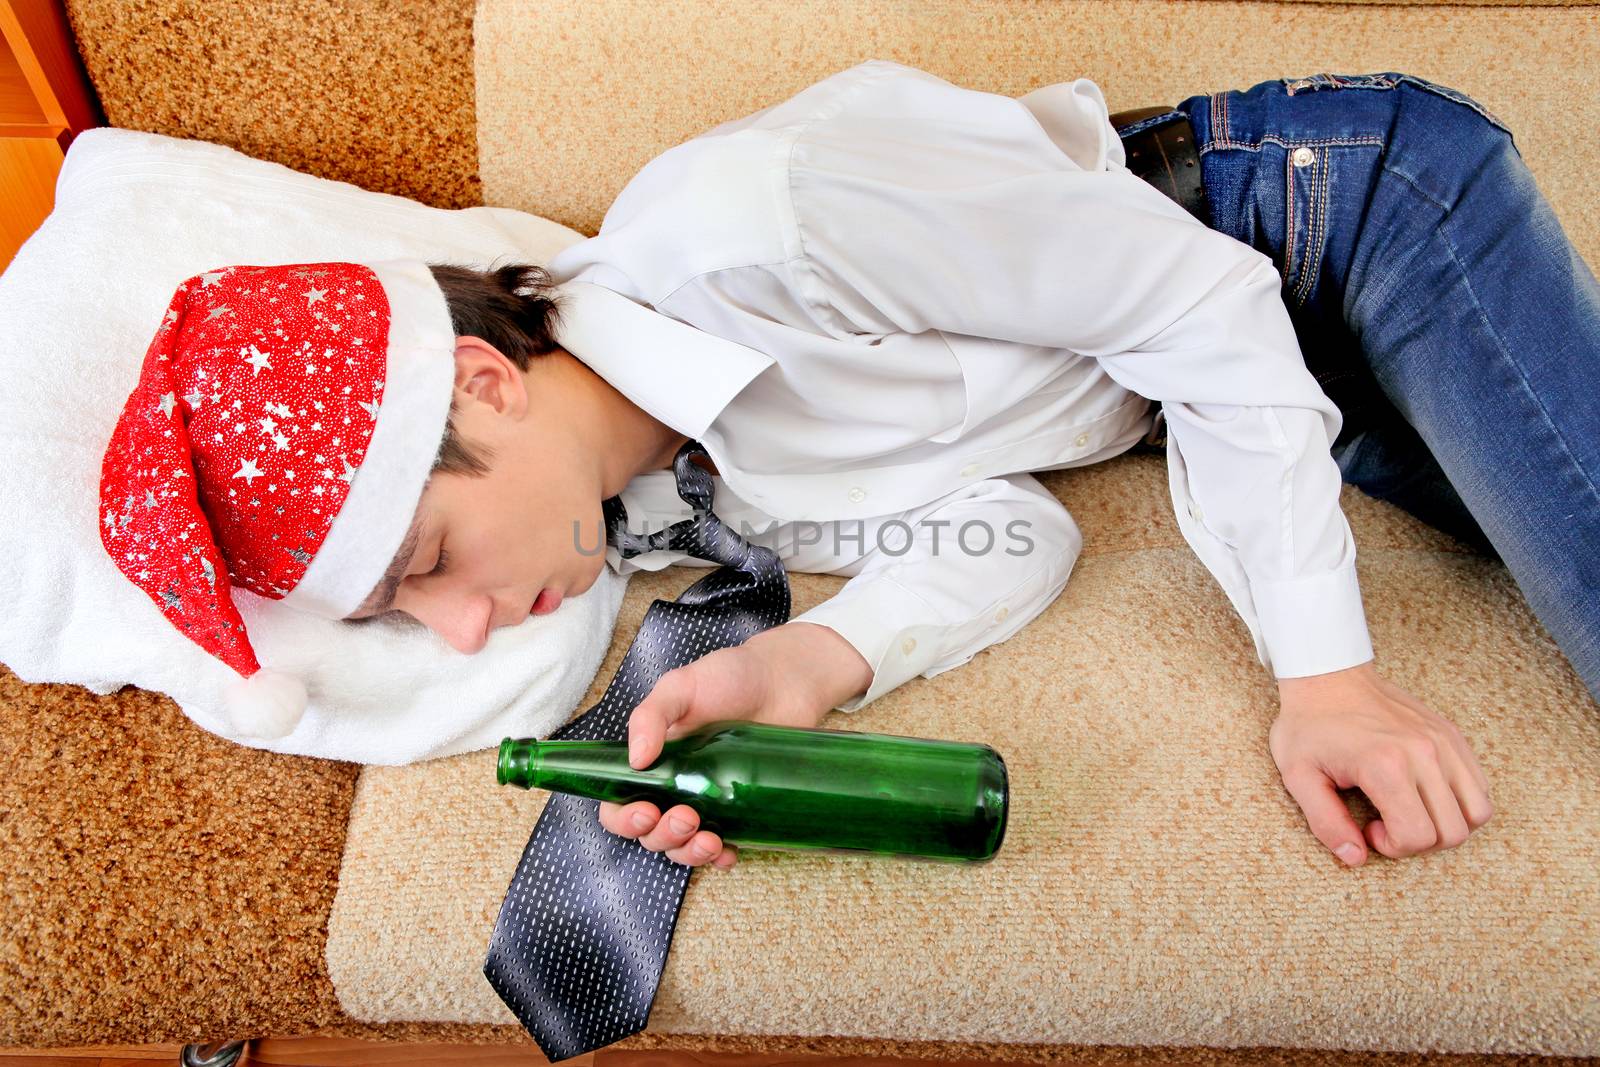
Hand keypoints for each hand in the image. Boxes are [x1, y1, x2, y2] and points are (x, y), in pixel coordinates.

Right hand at [596, 621, 871, 869]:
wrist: (785, 679)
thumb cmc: (730, 677)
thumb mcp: (681, 686)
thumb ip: (651, 716)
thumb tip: (635, 760)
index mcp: (653, 761)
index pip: (619, 803)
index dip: (623, 818)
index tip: (644, 812)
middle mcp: (675, 786)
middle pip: (650, 832)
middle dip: (662, 835)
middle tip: (685, 816)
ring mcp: (708, 801)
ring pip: (682, 846)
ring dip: (688, 853)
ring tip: (709, 839)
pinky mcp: (741, 811)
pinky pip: (723, 847)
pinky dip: (720, 858)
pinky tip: (728, 852)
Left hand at [1269, 660, 1492, 866]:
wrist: (1327, 676)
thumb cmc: (1308, 725)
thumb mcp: (1299, 776)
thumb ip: (1326, 823)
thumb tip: (1356, 858)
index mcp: (1385, 765)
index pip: (1418, 836)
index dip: (1394, 847)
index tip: (1370, 828)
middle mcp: (1425, 753)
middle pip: (1453, 832)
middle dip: (1419, 843)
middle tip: (1387, 822)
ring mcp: (1444, 742)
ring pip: (1478, 812)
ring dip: (1447, 826)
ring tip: (1410, 811)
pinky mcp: (1452, 735)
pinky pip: (1480, 786)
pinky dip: (1460, 803)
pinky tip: (1424, 794)